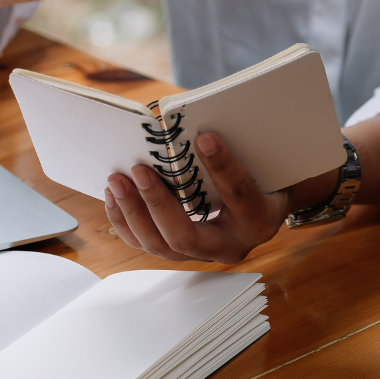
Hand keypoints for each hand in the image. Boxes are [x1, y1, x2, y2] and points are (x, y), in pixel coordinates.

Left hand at [103, 132, 293, 263]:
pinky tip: (113, 195)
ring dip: (133, 212)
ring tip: (117, 180)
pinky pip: (145, 243)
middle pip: (187, 237)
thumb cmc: (263, 177)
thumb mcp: (261, 162)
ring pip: (160, 246)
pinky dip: (125, 221)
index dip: (222, 167)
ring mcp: (202, 253)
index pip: (240, 195)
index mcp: (259, 219)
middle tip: (139, 170)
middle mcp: (231, 245)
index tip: (203, 137)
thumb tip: (200, 125)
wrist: (265, 204)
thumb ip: (240, 148)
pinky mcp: (179, 251)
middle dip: (158, 204)